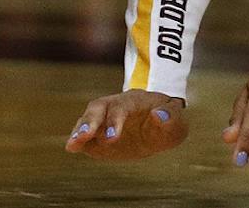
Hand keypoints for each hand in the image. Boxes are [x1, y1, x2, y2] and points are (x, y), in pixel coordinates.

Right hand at [66, 90, 186, 159]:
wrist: (159, 120)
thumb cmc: (169, 119)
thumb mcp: (177, 120)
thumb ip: (171, 117)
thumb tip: (158, 116)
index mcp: (134, 100)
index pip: (120, 108)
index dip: (114, 122)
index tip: (111, 138)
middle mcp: (115, 105)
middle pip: (97, 108)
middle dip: (88, 122)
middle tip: (81, 138)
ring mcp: (105, 118)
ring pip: (88, 118)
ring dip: (79, 131)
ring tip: (71, 146)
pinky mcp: (100, 133)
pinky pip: (87, 134)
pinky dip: (79, 139)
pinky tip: (72, 148)